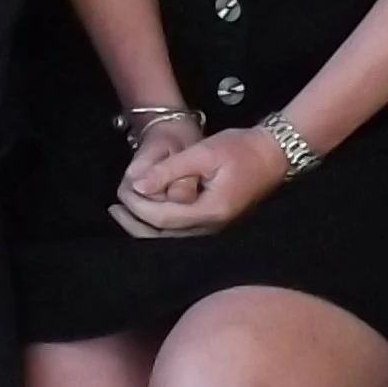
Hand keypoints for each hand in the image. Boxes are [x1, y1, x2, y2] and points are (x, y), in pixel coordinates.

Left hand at [110, 126, 286, 237]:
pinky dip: (160, 225)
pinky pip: (182, 232)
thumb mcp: (203, 152)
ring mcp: (216, 229)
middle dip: (135, 223)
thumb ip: (170, 170)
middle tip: (114, 207)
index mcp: (211, 211)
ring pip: (172, 238)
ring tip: (122, 211)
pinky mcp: (215, 224)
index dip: (138, 207)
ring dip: (145, 227)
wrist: (274, 155)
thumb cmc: (240, 148)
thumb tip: (138, 185)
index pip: (163, 218)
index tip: (120, 192)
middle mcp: (213, 228)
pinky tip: (147, 212)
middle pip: (165, 236)